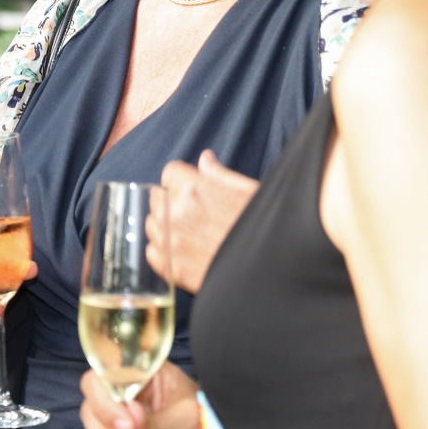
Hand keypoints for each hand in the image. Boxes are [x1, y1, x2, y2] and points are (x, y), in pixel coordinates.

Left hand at [152, 150, 258, 292]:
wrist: (275, 270)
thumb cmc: (270, 229)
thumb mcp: (250, 192)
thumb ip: (220, 174)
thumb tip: (205, 158)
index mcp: (194, 190)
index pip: (170, 173)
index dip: (184, 180)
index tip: (194, 190)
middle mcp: (176, 214)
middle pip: (157, 198)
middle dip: (172, 201)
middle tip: (197, 215)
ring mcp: (171, 243)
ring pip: (152, 225)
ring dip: (166, 226)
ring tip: (193, 236)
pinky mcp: (171, 270)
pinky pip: (152, 252)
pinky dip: (164, 252)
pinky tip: (185, 254)